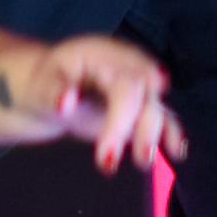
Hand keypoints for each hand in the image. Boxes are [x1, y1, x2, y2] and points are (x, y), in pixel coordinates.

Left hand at [25, 34, 183, 173]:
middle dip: (139, 128)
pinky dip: (171, 135)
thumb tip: (66, 104)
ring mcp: (135, 88)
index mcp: (101, 54)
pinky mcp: (141, 109)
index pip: (124, 80)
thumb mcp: (40, 85)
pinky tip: (176, 152)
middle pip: (144, 95)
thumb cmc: (44, 84)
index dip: (128, 106)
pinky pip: (164, 119)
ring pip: (156, 109)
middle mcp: (125, 68)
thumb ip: (52, 93)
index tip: (119, 133)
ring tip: (143, 162)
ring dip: (155, 136)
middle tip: (114, 159)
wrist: (50, 89)